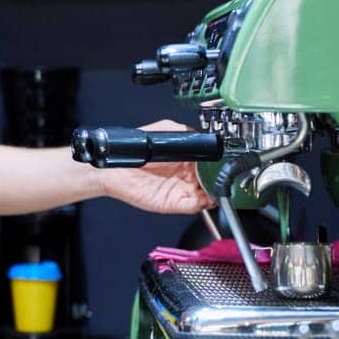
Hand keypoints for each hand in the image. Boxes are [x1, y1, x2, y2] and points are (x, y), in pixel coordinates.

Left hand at [98, 120, 215, 213]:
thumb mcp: (162, 132)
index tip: (223, 163)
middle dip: (218, 180)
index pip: (208, 164)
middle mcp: (185, 176)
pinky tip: (205, 198)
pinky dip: (202, 204)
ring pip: (206, 195)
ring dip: (214, 193)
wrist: (115, 170)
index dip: (216, 164)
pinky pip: (192, 206)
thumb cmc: (135, 152)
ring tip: (216, 188)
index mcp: (186, 160)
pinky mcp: (173, 203)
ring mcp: (180, 190)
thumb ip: (183, 133)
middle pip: (210, 181)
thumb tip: (201, 135)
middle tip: (222, 177)